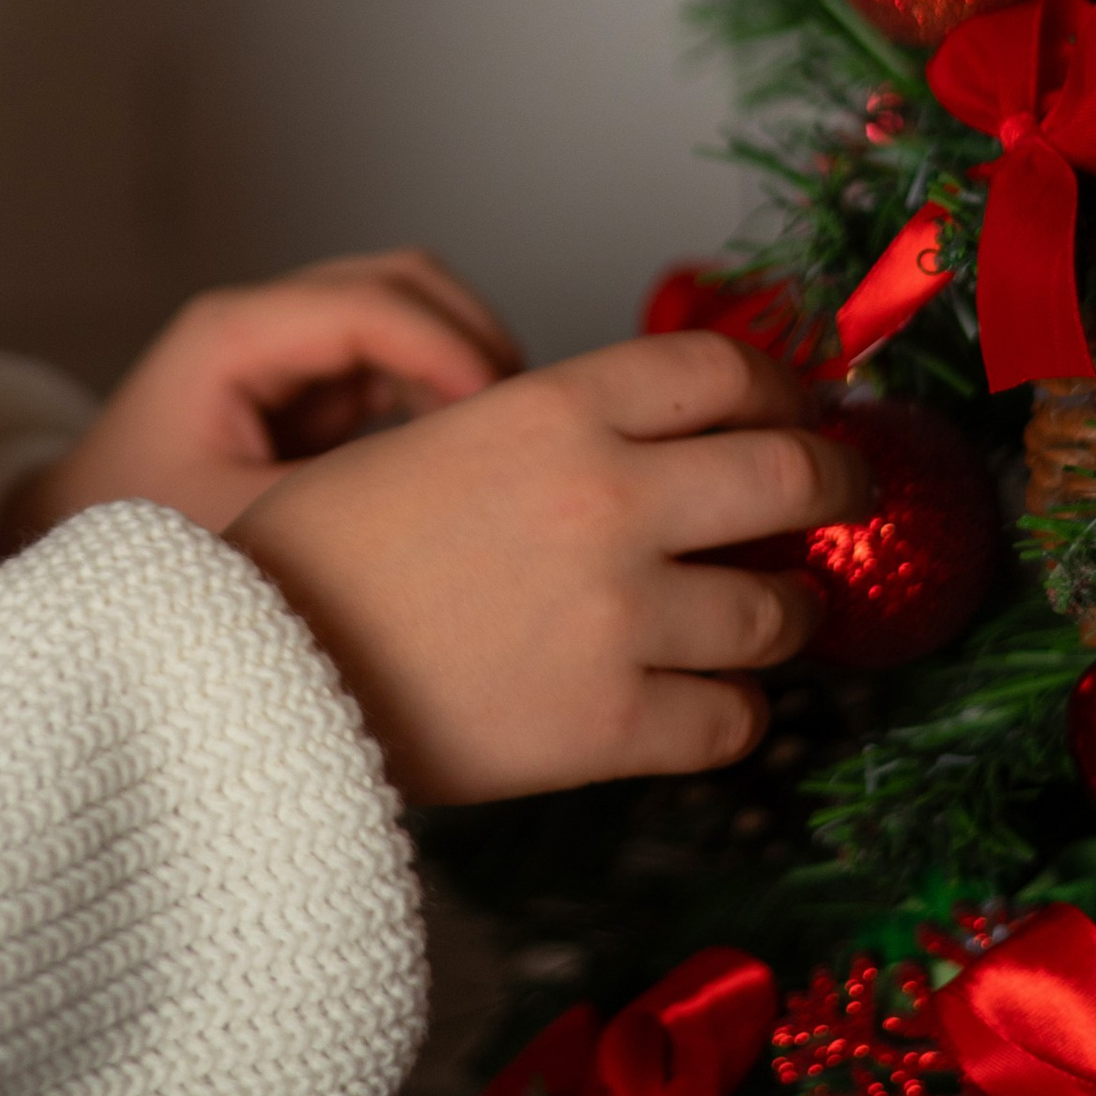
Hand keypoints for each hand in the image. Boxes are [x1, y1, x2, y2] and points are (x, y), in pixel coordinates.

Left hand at [0, 248, 520, 546]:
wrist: (64, 555)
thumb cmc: (131, 543)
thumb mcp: (235, 534)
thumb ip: (339, 506)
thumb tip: (453, 498)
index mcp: (231, 338)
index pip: (369, 303)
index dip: (449, 347)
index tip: (504, 411)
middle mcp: (264, 324)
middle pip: (405, 283)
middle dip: (475, 340)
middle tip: (525, 423)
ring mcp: (291, 349)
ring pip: (416, 315)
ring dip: (466, 367)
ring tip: (504, 446)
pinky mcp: (312, 386)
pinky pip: (404, 365)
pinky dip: (447, 396)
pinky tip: (465, 462)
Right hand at [230, 332, 865, 805]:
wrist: (255, 670)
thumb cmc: (325, 553)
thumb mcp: (436, 438)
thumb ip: (551, 432)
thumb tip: (663, 447)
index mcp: (556, 410)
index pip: (724, 370)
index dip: (782, 391)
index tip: (798, 413)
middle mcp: (608, 499)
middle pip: (792, 474)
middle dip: (836, 487)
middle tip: (840, 502)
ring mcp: (619, 617)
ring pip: (780, 611)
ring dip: (788, 615)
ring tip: (771, 620)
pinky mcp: (611, 725)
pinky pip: (733, 721)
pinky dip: (733, 714)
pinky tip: (707, 706)